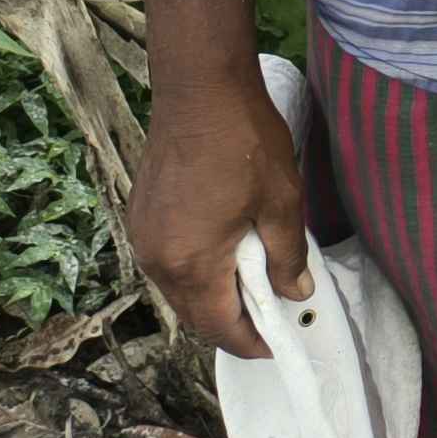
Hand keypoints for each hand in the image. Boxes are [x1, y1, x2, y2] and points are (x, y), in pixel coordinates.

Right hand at [131, 71, 311, 358]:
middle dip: (230, 323)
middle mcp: (157, 260)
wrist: (199, 91)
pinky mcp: (140, 219)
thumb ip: (288, 258)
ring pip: (178, 289)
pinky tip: (222, 253)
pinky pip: (167, 262)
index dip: (249, 342)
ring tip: (251, 286)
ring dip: (210, 296)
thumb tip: (296, 296)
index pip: (218, 326)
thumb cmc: (245, 143)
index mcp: (192, 263)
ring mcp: (143, 239)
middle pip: (193, 314)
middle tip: (268, 319)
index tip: (274, 346)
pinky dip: (194, 270)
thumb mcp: (282, 202)